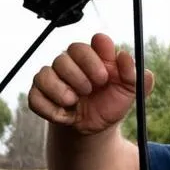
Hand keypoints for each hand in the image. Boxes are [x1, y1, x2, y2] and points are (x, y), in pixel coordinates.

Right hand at [28, 33, 153, 134]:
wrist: (97, 127)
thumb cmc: (112, 102)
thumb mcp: (130, 91)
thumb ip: (134, 75)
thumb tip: (126, 57)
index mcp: (95, 56)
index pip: (91, 43)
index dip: (95, 58)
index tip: (105, 76)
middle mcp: (71, 62)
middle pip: (65, 57)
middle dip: (78, 76)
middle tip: (90, 90)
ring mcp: (52, 77)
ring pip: (45, 74)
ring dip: (61, 91)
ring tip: (74, 102)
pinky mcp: (39, 95)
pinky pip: (35, 97)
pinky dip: (50, 109)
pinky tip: (65, 116)